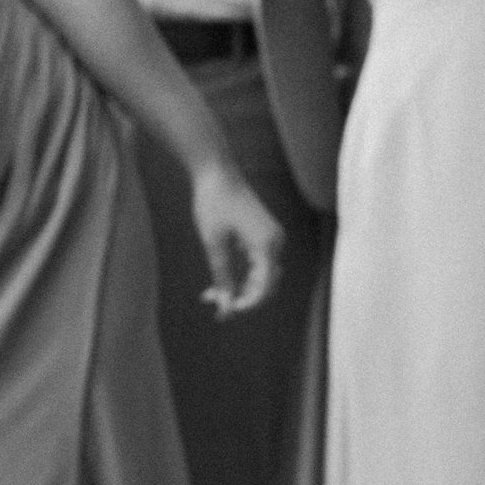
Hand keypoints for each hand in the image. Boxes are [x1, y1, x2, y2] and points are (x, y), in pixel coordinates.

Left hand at [189, 151, 285, 316]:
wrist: (217, 172)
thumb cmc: (214, 204)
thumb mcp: (214, 244)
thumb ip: (222, 277)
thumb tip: (226, 306)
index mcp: (267, 246)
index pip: (264, 288)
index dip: (246, 305)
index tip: (224, 313)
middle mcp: (275, 243)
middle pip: (266, 284)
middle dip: (241, 298)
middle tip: (212, 304)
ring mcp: (271, 237)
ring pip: (261, 275)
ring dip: (239, 288)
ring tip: (209, 294)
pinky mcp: (263, 233)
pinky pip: (258, 263)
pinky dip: (241, 274)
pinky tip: (220, 278)